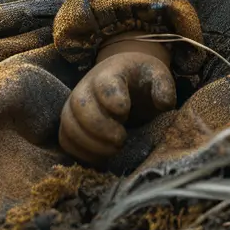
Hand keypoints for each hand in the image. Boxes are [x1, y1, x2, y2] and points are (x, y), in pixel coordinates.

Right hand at [59, 51, 175, 164]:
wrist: (124, 79)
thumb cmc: (141, 79)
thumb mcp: (157, 75)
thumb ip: (163, 86)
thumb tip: (164, 104)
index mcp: (110, 71)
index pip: (104, 84)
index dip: (112, 99)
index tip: (125, 112)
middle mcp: (86, 87)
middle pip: (80, 106)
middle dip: (100, 127)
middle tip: (121, 139)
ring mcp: (74, 105)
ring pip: (69, 126)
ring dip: (90, 144)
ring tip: (114, 150)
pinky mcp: (70, 124)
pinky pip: (66, 141)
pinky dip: (81, 153)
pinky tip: (102, 158)